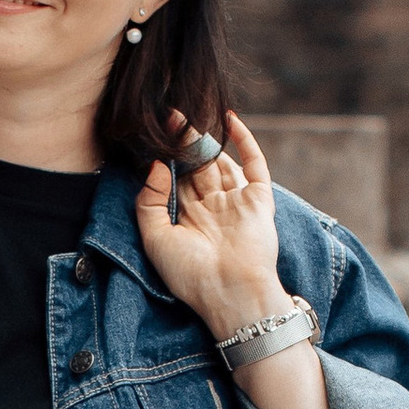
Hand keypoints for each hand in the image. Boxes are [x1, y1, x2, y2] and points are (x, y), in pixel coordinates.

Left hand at [134, 111, 287, 340]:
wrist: (233, 292)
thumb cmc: (192, 275)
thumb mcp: (156, 239)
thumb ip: (149, 202)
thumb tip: (158, 165)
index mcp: (188, 219)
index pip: (174, 181)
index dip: (163, 158)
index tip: (149, 134)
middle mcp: (212, 208)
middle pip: (195, 166)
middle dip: (180, 142)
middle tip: (165, 116)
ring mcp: (236, 202)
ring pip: (219, 161)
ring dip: (203, 139)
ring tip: (184, 116)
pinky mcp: (259, 199)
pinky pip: (254, 163)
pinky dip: (244, 140)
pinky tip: (229, 119)